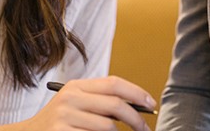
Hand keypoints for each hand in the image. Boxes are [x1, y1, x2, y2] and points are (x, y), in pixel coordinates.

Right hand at [25, 76, 154, 130]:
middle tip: (144, 128)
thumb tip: (136, 106)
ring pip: (108, 127)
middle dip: (136, 119)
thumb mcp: (75, 105)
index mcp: (76, 86)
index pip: (113, 83)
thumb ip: (100, 102)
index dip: (136, 93)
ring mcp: (65, 117)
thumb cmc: (58, 123)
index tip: (150, 104)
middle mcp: (70, 98)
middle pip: (115, 105)